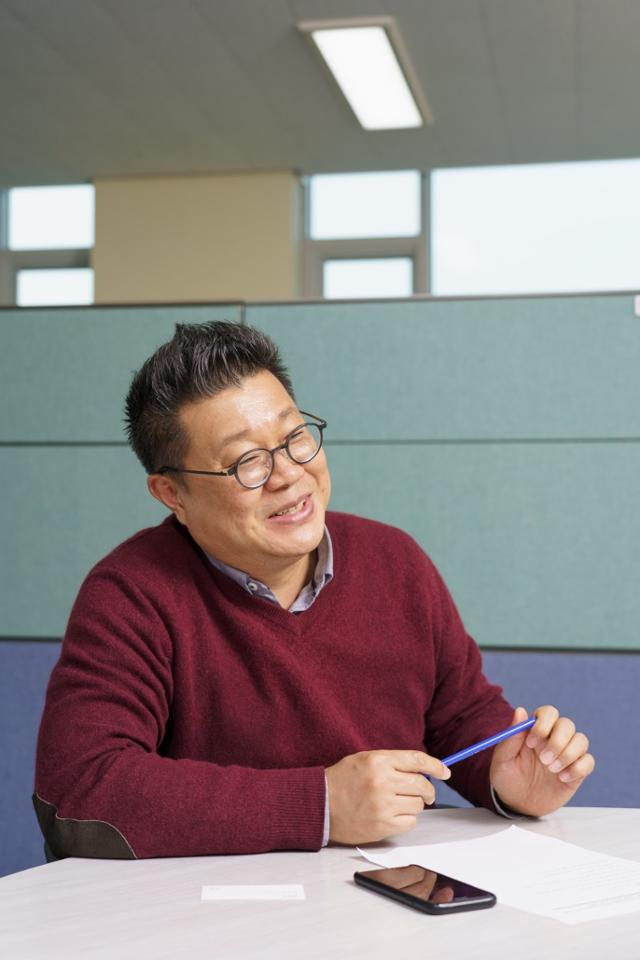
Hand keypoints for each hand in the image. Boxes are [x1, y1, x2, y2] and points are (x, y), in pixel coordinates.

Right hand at [325, 749, 450, 844]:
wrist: (320, 804)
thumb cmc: (342, 781)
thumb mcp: (365, 760)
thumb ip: (392, 762)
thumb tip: (421, 770)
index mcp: (378, 760)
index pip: (417, 760)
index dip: (436, 766)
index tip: (445, 772)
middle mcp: (382, 781)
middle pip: (422, 785)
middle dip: (428, 791)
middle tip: (425, 794)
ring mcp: (382, 804)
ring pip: (417, 805)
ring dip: (413, 805)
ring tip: (397, 804)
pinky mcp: (382, 825)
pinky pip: (410, 822)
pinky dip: (406, 820)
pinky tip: (393, 815)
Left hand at [489, 705, 594, 816]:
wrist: (517, 804)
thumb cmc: (507, 778)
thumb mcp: (503, 759)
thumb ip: (511, 736)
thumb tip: (520, 710)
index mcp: (536, 730)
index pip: (548, 713)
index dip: (543, 724)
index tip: (531, 743)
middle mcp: (554, 739)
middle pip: (567, 724)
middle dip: (557, 741)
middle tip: (543, 760)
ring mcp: (567, 754)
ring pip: (581, 740)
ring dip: (568, 754)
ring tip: (551, 770)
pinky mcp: (577, 772)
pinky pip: (589, 761)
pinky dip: (578, 768)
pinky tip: (562, 779)